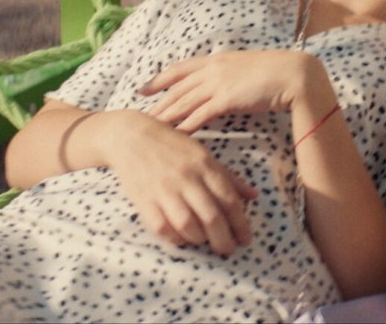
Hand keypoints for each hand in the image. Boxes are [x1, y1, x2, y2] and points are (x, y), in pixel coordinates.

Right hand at [104, 110, 257, 255]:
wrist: (131, 136)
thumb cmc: (172, 146)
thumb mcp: (203, 154)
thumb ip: (228, 177)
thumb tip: (254, 196)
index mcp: (205, 165)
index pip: (229, 200)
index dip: (240, 224)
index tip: (245, 239)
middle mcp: (186, 178)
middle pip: (211, 217)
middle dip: (223, 239)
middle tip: (228, 249)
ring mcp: (164, 189)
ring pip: (188, 225)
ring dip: (200, 239)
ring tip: (204, 241)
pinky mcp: (144, 199)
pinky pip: (163, 228)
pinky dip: (175, 237)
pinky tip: (182, 237)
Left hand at [142, 50, 320, 131]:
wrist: (293, 74)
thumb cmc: (276, 72)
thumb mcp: (246, 67)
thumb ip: (230, 73)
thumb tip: (223, 82)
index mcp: (217, 60)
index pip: (180, 69)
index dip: (160, 79)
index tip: (143, 87)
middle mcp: (213, 69)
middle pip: (177, 88)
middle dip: (157, 102)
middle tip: (139, 115)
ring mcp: (218, 83)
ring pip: (184, 102)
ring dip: (166, 116)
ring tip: (151, 128)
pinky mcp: (226, 99)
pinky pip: (199, 115)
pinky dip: (185, 125)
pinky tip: (174, 135)